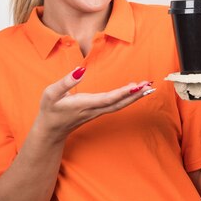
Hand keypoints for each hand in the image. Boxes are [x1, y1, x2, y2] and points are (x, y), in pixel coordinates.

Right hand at [34, 67, 154, 140]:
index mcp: (83, 104)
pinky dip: (128, 98)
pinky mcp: (98, 111)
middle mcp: (94, 109)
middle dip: (135, 95)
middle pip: (118, 103)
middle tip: (149, 86)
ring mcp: (97, 112)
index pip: (107, 99)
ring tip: (148, 87)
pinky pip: (116, 105)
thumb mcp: (50, 93)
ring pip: (119, 105)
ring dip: (135, 97)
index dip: (122, 93)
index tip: (136, 86)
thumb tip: (81, 70)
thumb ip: (66, 82)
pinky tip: (135, 91)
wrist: (51, 130)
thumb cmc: (50, 110)